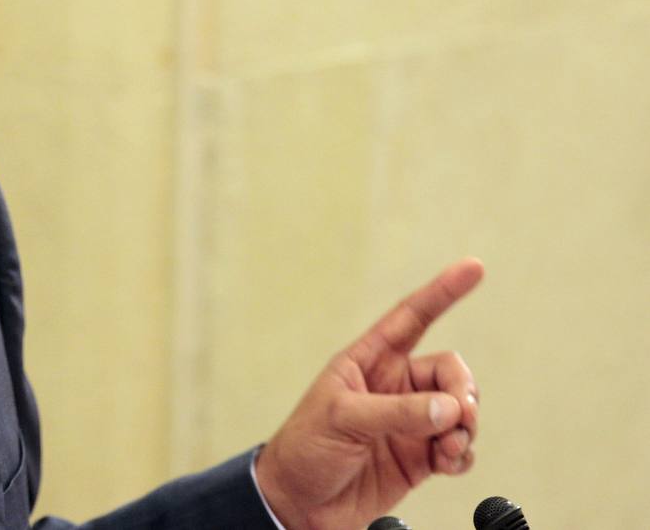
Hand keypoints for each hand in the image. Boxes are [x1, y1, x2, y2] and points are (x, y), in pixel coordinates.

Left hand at [254, 258, 483, 529]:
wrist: (300, 505)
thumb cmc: (305, 449)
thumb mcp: (342, 419)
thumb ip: (397, 412)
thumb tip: (448, 409)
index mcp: (367, 362)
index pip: (411, 318)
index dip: (442, 292)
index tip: (473, 268)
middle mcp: (393, 387)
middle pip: (448, 372)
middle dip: (461, 390)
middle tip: (458, 416)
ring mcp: (409, 422)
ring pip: (459, 410)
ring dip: (466, 426)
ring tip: (450, 447)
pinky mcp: (419, 457)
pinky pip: (458, 447)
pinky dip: (463, 453)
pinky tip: (450, 462)